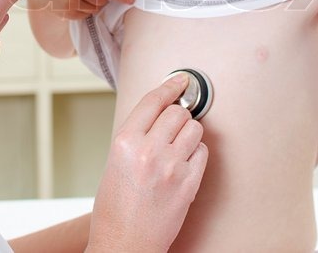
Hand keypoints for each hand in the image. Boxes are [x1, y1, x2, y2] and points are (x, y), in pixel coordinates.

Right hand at [88, 75, 207, 251]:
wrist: (124, 244)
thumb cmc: (115, 208)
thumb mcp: (114, 161)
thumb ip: (136, 135)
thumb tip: (160, 114)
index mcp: (124, 142)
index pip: (152, 101)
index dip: (170, 86)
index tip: (181, 81)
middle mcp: (148, 151)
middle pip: (177, 112)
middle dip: (178, 115)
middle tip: (174, 126)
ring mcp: (171, 167)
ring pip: (194, 129)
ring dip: (189, 133)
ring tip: (177, 147)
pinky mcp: (188, 184)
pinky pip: (202, 153)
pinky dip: (196, 154)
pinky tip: (184, 163)